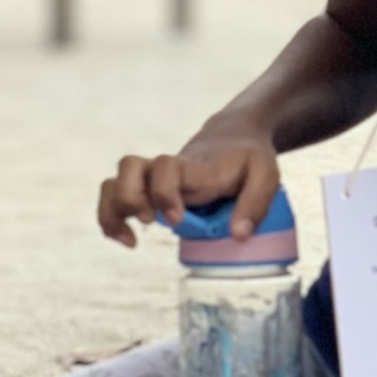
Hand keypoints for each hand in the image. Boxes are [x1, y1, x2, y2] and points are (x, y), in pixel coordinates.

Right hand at [98, 131, 283, 248]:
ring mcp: (153, 179)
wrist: (234, 136)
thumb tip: (237, 235)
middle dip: (130, 199)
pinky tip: (128, 238)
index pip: (165, 167)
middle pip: (127, 168)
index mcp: (194, 166)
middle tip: (153, 222)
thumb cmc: (249, 157)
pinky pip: (113, 197)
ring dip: (112, 212)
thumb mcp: (266, 176)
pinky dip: (111, 219)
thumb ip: (255, 204)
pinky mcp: (148, 189)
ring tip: (131, 239)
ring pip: (112, 182)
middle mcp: (166, 170)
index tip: (178, 218)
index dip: (164, 192)